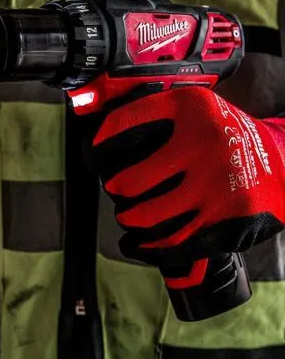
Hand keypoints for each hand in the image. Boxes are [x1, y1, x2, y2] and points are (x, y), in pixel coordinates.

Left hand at [91, 87, 284, 265]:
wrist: (284, 162)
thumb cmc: (227, 136)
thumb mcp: (196, 109)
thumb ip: (156, 113)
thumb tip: (103, 130)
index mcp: (191, 109)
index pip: (126, 122)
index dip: (100, 143)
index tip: (92, 153)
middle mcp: (204, 143)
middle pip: (131, 181)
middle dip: (116, 190)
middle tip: (116, 190)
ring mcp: (217, 185)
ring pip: (148, 217)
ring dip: (129, 220)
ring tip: (127, 217)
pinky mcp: (229, 221)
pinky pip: (176, 244)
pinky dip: (148, 249)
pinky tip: (136, 246)